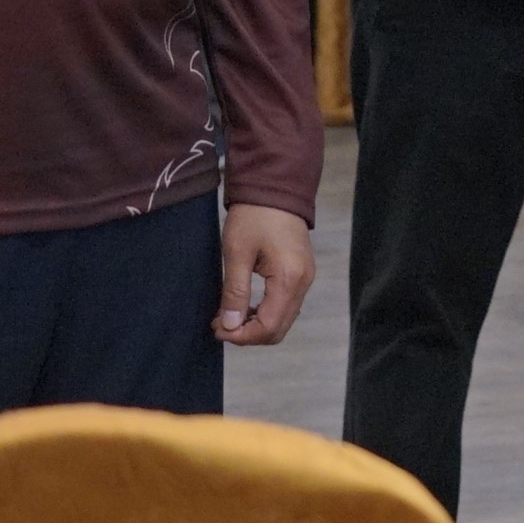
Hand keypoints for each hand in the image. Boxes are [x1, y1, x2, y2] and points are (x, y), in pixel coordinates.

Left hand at [215, 202, 315, 345]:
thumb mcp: (237, 253)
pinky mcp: (302, 273)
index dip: (242, 336)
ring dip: (256, 325)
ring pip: (283, 319)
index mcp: (289, 279)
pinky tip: (246, 306)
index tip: (217, 329)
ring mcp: (306, 279)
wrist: (275, 186)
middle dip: (248, 334)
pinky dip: (266, 313)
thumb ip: (235, 292)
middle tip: (220, 325)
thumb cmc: (253, 216)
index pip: (268, 326)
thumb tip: (229, 326)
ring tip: (228, 316)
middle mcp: (303, 283)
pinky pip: (286, 306)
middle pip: (279, 329)